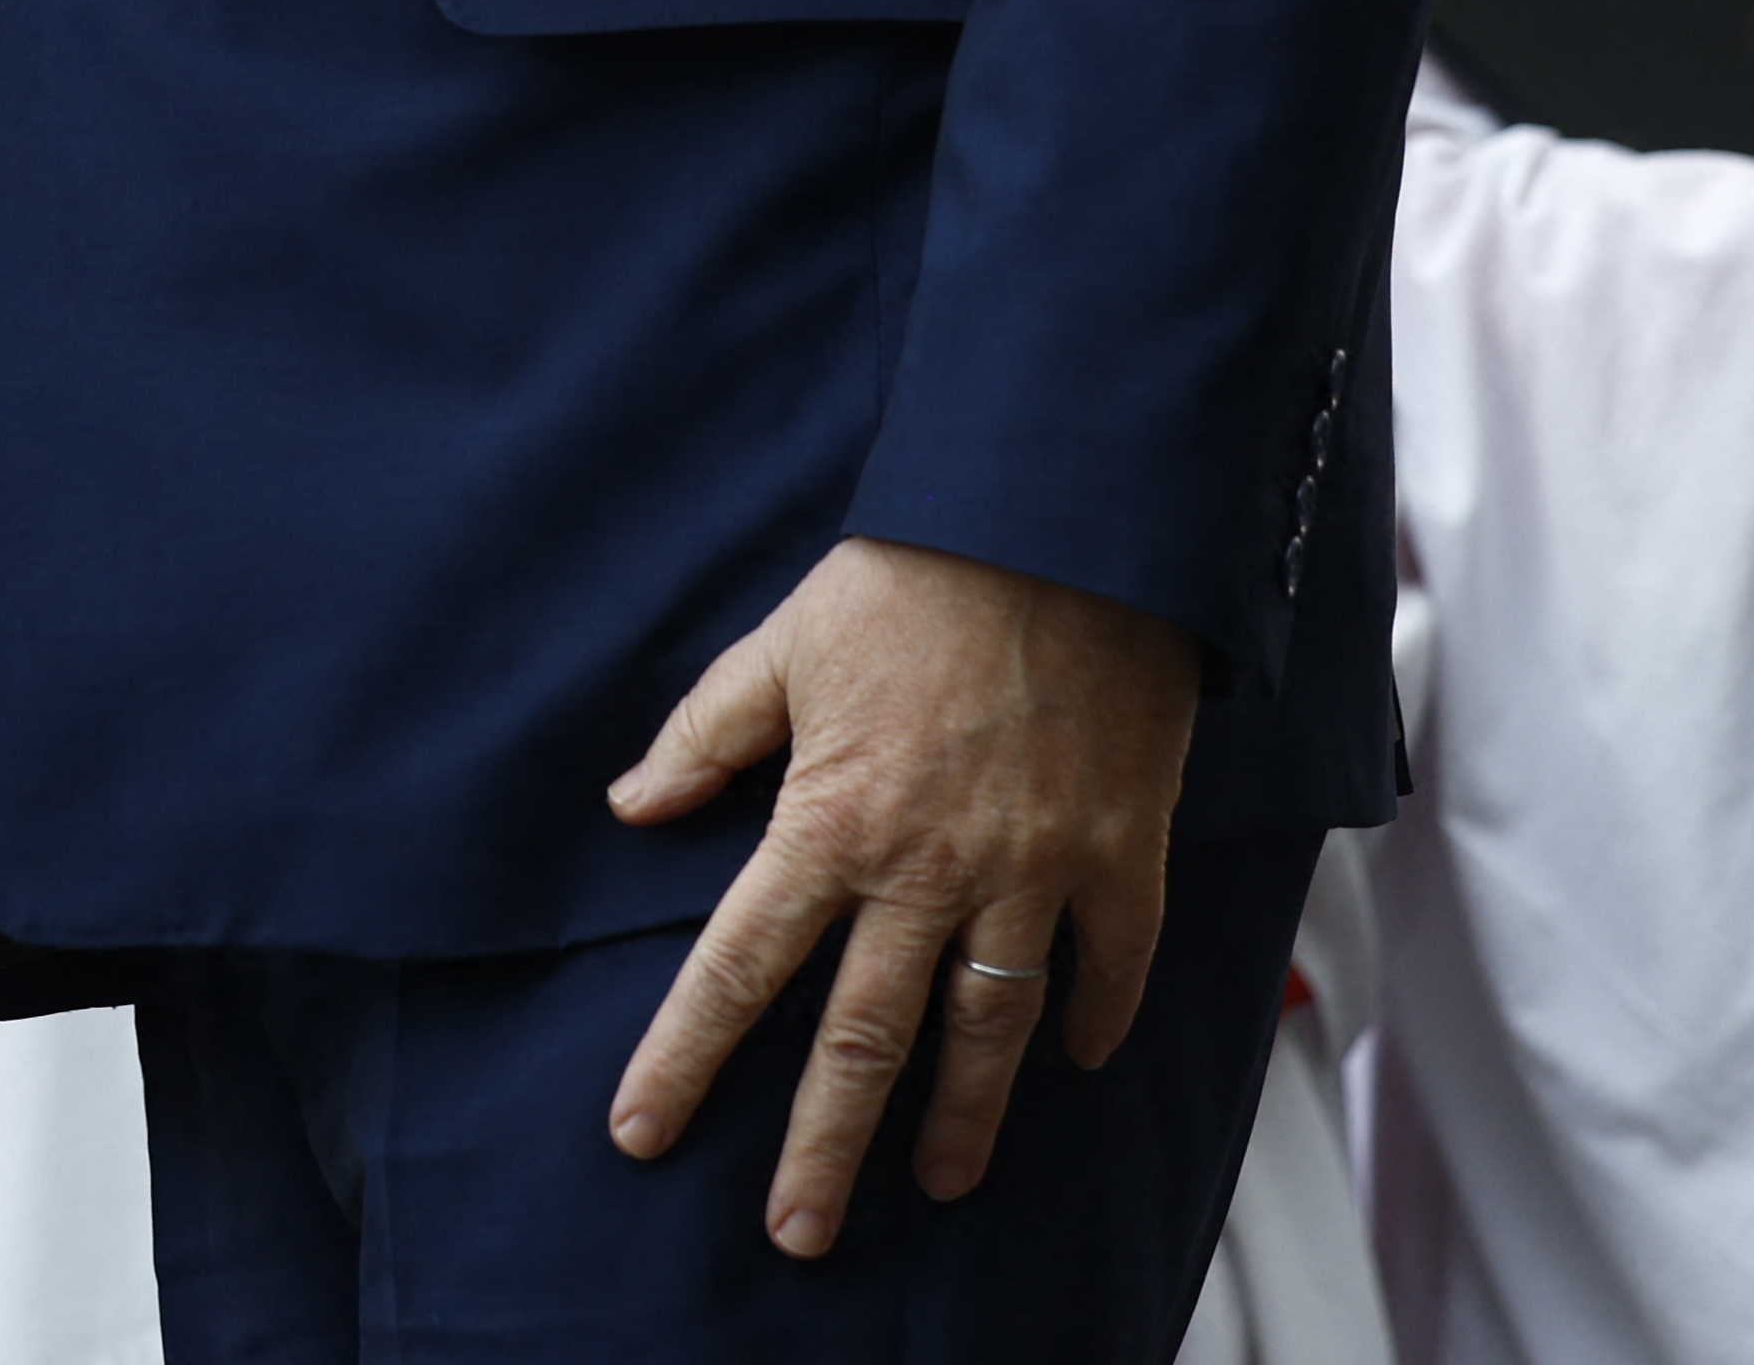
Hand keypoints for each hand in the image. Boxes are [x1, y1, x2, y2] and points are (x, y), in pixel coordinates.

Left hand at [598, 536, 1199, 1257]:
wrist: (1064, 520)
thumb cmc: (917, 573)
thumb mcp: (783, 642)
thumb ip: (706, 734)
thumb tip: (631, 806)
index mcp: (828, 818)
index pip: (734, 968)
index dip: (682, 1058)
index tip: (641, 1133)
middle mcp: (926, 867)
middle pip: (861, 1039)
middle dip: (822, 1148)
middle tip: (798, 1233)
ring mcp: (1032, 869)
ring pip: (988, 1029)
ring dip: (963, 1119)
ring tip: (943, 1183)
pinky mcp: (1122, 850)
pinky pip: (1112, 962)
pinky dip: (1097, 1018)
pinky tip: (1079, 1061)